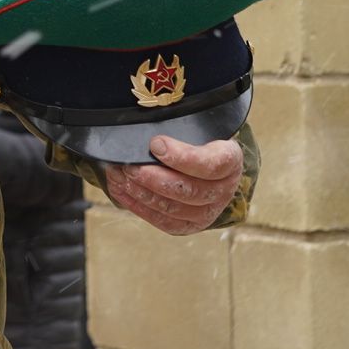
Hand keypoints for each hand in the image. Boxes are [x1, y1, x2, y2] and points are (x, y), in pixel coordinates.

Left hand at [104, 135, 242, 234]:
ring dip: (140, 192)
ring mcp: (208, 211)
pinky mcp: (190, 225)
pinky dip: (138, 206)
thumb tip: (149, 123)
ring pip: (173, 208)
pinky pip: (163, 221)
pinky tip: (120, 190)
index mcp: (230, 161)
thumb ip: (180, 126)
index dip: (182, 157)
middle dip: (152, 178)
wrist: (208, 164)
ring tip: (118, 175)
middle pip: (189, 190)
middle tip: (127, 165)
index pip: (211, 163)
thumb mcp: (198, 127)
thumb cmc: (197, 141)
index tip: (155, 144)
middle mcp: (224, 190)